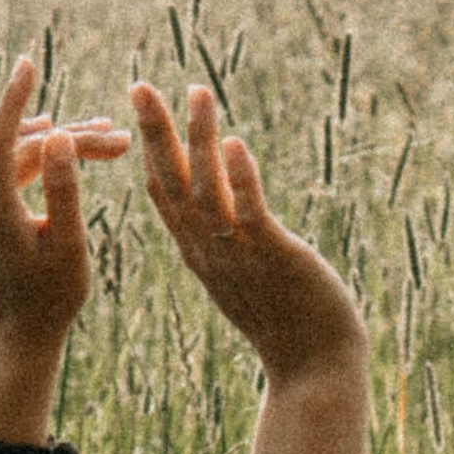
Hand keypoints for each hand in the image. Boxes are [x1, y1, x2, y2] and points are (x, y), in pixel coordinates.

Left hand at [0, 54, 130, 442]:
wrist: (22, 327)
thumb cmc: (54, 294)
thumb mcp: (69, 246)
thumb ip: (63, 189)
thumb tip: (59, 134)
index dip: (14, 101)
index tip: (27, 64)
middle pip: (19, 148)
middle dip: (69, 138)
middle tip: (118, 139)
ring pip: (9, 150)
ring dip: (52, 140)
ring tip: (101, 138)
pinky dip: (28, 148)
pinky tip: (55, 137)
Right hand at [129, 83, 369, 453]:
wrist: (314, 369)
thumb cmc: (287, 323)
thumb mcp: (246, 275)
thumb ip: (230, 241)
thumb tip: (226, 212)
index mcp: (201, 254)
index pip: (165, 195)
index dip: (151, 149)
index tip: (140, 107)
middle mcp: (211, 252)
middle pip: (173, 185)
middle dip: (157, 133)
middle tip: (140, 85)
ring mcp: (239, 256)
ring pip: (208, 191)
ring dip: (200, 140)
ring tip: (197, 92)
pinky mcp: (274, 258)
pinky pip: (251, 215)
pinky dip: (242, 180)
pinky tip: (236, 144)